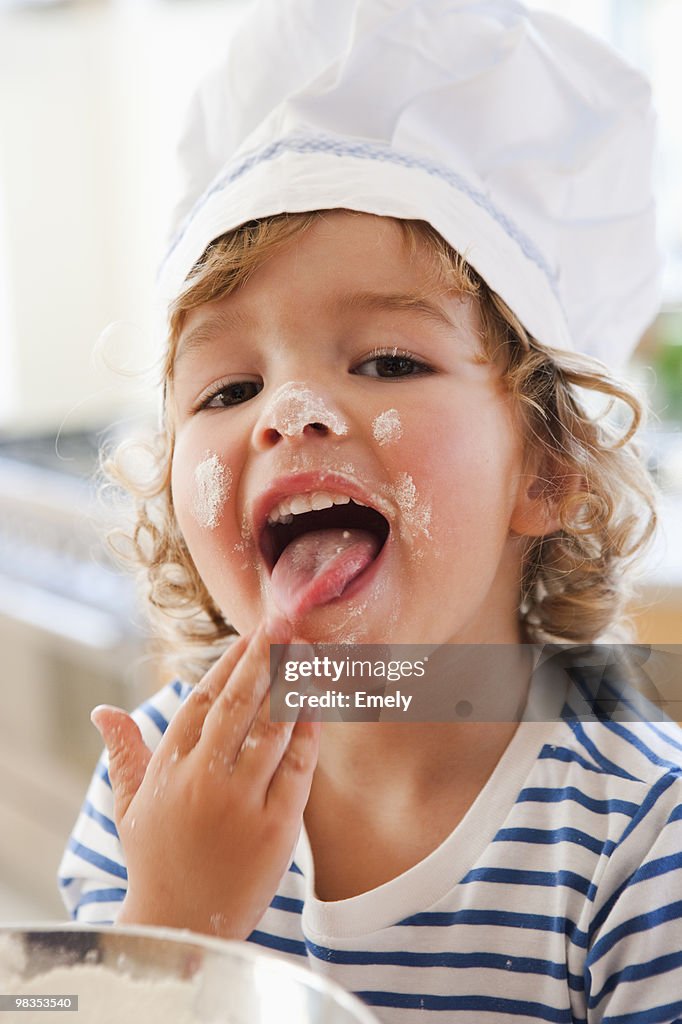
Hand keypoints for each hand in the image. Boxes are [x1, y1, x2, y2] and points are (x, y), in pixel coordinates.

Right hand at [90, 619, 319, 939]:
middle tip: (282, 623)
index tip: (249, 637)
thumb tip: (103, 712)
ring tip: (306, 652)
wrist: (181, 928)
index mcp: (169, 768)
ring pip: (271, 730)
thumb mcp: (130, 806)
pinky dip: (308, 734)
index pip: (201, 701)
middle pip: (237, 705)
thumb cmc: (156, 861)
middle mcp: (203, 779)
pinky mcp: (275, 828)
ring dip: (290, 685)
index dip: (228, 665)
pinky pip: (297, 769)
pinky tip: (317, 706)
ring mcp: (241, 803)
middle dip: (261, 658)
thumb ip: (123, 753)